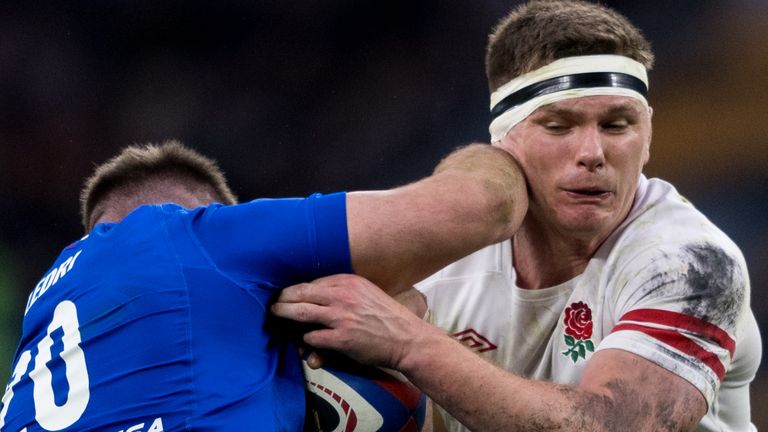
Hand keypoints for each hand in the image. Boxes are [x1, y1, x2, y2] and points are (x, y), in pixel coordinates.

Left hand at [271, 274, 425, 369]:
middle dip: (283, 298)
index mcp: (349, 282)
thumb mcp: (367, 293)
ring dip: (284, 314)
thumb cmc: (387, 317)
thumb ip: (343, 292)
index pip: (313, 282)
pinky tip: (306, 341)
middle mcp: (343, 296)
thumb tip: (317, 298)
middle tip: (274, 302)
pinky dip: (306, 339)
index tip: (289, 293)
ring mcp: (341, 317)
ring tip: (276, 314)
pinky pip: (312, 337)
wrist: (407, 338)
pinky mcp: (342, 339)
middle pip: (301, 293)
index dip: (297, 289)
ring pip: (300, 313)